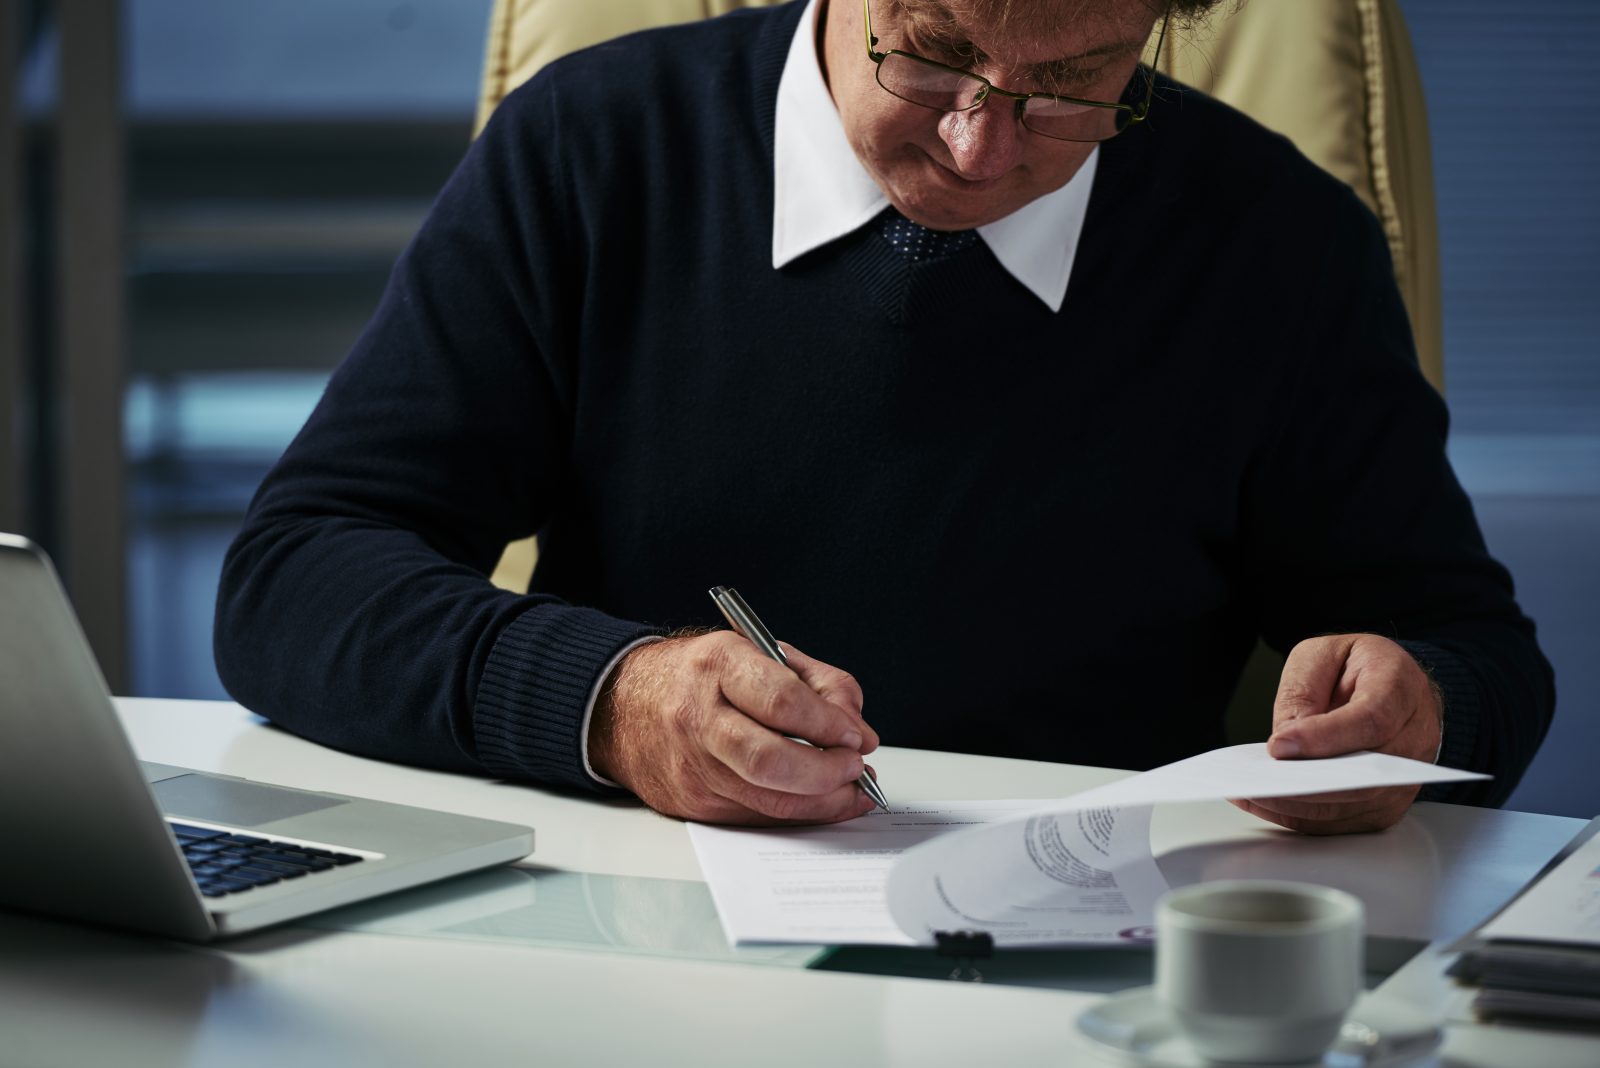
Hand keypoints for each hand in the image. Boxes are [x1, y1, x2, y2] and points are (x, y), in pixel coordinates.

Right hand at [587, 631, 878, 824]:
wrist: (621, 706)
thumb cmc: (698, 676)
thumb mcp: (758, 651)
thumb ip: (817, 683)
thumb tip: (857, 729)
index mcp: (717, 665)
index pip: (782, 702)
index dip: (829, 724)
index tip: (855, 735)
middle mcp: (698, 718)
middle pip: (772, 762)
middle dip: (828, 772)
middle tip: (855, 766)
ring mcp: (692, 767)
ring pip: (769, 800)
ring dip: (823, 801)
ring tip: (849, 787)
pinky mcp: (692, 804)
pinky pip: (757, 816)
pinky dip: (797, 812)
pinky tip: (820, 800)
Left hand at [1230, 634, 1441, 834]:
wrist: (1395, 686)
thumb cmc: (1358, 667)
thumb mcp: (1322, 655)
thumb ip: (1303, 691)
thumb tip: (1286, 737)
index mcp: (1400, 688)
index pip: (1370, 720)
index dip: (1324, 737)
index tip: (1279, 745)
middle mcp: (1414, 736)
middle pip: (1365, 776)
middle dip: (1306, 783)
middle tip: (1259, 781)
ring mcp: (1405, 776)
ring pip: (1353, 805)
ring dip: (1299, 806)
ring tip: (1252, 794)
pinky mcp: (1388, 801)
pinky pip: (1345, 821)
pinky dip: (1304, 817)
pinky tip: (1268, 803)